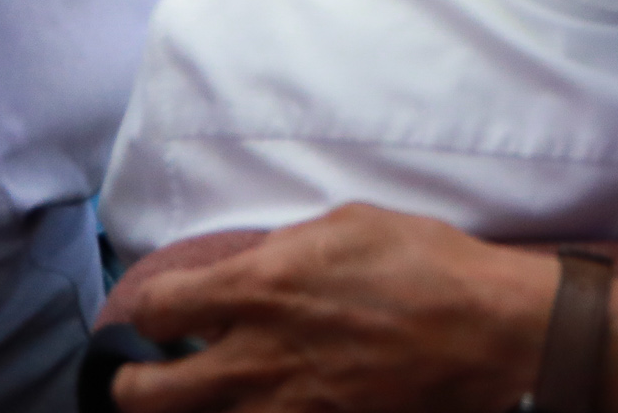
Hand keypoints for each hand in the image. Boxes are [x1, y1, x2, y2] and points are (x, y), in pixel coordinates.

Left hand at [114, 206, 550, 412]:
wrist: (486, 329)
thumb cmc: (423, 262)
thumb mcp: (344, 224)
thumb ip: (280, 251)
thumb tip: (247, 267)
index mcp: (258, 289)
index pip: (157, 309)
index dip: (142, 312)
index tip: (150, 313)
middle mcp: (258, 356)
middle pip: (148, 395)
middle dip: (131, 387)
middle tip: (138, 378)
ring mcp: (288, 406)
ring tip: (195, 400)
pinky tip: (262, 406)